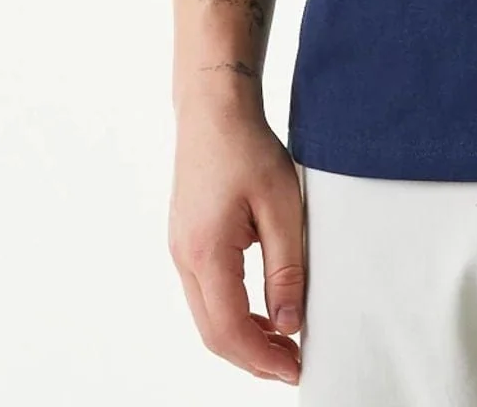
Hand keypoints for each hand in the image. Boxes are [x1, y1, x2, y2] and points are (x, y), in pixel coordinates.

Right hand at [169, 93, 307, 385]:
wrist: (214, 108)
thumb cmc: (248, 147)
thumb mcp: (281, 206)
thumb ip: (286, 268)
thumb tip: (288, 325)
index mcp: (206, 252)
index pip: (230, 329)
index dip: (263, 358)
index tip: (296, 369)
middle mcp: (184, 258)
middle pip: (213, 333)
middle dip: (252, 358)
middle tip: (293, 364)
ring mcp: (181, 250)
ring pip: (207, 316)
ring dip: (242, 338)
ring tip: (283, 343)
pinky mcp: (186, 241)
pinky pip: (205, 294)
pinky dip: (232, 313)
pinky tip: (261, 311)